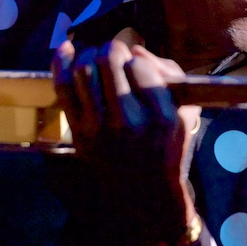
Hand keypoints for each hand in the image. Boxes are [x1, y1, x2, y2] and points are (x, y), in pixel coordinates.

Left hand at [52, 40, 200, 244]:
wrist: (143, 197)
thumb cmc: (167, 150)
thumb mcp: (185, 115)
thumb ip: (169, 75)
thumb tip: (136, 50)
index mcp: (162, 116)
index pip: (140, 66)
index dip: (135, 58)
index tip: (135, 64)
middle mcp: (130, 121)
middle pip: (109, 61)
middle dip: (111, 49)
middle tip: (114, 53)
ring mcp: (101, 128)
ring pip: (85, 70)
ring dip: (90, 54)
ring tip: (96, 58)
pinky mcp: (79, 133)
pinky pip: (63, 88)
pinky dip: (62, 62)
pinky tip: (67, 48)